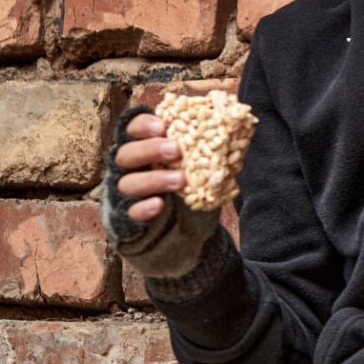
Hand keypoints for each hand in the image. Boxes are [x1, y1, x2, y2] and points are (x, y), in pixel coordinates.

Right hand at [101, 106, 223, 279]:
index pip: (133, 130)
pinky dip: (143, 208)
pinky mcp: (127, 222)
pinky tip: (159, 205)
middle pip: (126, 154)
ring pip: (127, 183)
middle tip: (175, 149)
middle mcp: (130, 171)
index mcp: (145, 150)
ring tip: (180, 180)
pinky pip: (129, 213)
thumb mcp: (202, 169)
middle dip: (149, 149)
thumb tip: (238, 130)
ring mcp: (125, 196)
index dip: (143, 125)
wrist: (187, 238)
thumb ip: (209, 151)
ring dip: (154, 179)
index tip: (163, 125)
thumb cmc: (192, 193)